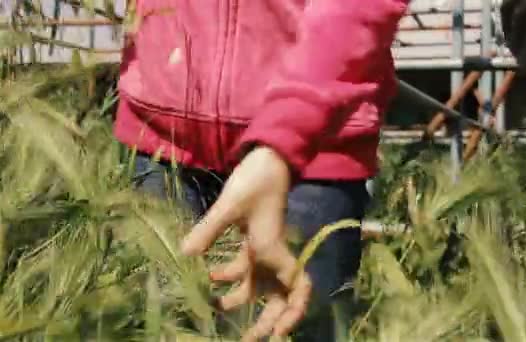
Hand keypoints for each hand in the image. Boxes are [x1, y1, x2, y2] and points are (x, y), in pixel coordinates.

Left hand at [181, 146, 311, 339]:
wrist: (267, 160)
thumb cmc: (255, 181)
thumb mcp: (229, 205)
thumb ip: (208, 230)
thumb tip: (186, 254)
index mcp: (273, 249)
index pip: (296, 287)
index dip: (294, 312)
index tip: (280, 332)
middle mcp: (272, 255)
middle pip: (277, 297)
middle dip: (265, 321)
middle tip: (246, 341)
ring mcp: (263, 249)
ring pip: (258, 286)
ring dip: (241, 301)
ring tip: (217, 312)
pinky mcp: (253, 241)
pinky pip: (244, 269)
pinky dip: (229, 277)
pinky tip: (210, 278)